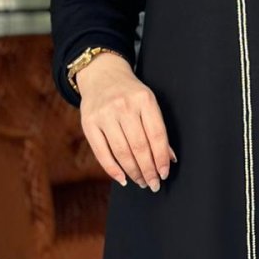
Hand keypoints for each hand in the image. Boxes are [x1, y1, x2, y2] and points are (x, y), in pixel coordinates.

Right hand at [77, 53, 175, 191]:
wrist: (102, 75)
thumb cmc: (130, 93)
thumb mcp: (148, 102)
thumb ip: (157, 128)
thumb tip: (170, 159)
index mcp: (144, 99)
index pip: (156, 135)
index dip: (162, 158)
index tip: (165, 173)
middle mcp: (124, 106)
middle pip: (139, 146)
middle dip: (148, 170)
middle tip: (153, 183)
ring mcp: (104, 114)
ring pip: (122, 152)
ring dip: (133, 172)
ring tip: (141, 181)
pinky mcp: (88, 123)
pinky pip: (101, 153)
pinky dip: (113, 170)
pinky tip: (123, 179)